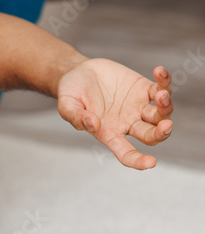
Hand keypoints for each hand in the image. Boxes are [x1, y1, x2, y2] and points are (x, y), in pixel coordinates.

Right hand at [57, 59, 173, 169]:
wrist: (79, 71)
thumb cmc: (71, 91)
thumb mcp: (67, 104)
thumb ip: (76, 117)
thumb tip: (94, 124)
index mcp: (109, 133)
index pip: (126, 153)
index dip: (138, 161)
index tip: (150, 163)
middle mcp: (128, 123)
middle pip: (151, 135)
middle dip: (161, 133)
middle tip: (166, 125)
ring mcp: (138, 106)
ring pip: (161, 114)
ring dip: (165, 107)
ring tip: (161, 94)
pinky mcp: (143, 88)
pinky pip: (161, 88)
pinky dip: (165, 82)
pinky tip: (159, 71)